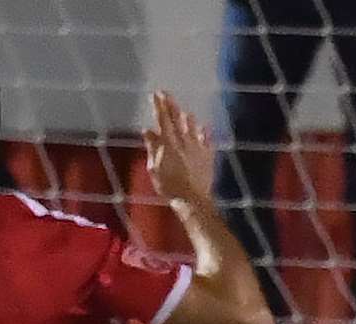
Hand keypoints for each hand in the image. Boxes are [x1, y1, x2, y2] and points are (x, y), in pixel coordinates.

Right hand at [143, 90, 214, 204]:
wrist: (192, 198)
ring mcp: (198, 145)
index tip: (156, 93)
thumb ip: (152, 147)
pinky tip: (204, 126)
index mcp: (169, 142)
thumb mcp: (155, 168)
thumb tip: (147, 131)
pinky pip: (206, 137)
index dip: (159, 105)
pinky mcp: (208, 153)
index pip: (162, 118)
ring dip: (187, 117)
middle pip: (177, 117)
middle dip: (170, 104)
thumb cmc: (169, 186)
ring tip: (184, 112)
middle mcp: (184, 139)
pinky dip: (203, 131)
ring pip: (193, 124)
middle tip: (166, 94)